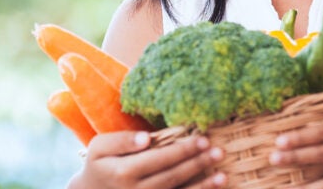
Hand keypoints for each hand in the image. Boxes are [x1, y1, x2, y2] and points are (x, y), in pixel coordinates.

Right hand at [70, 130, 227, 188]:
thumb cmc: (100, 165)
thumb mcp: (99, 147)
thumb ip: (121, 141)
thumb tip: (146, 138)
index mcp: (123, 172)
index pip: (159, 159)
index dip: (182, 150)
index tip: (203, 139)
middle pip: (172, 177)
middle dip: (197, 164)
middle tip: (218, 151)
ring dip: (202, 186)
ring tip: (223, 175)